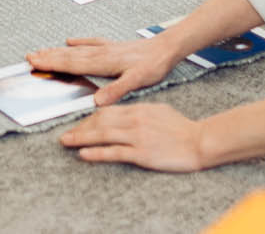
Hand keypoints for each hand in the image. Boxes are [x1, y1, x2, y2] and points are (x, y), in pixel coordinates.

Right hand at [26, 35, 177, 106]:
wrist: (166, 49)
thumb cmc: (152, 65)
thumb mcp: (137, 81)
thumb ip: (117, 90)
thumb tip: (98, 101)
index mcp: (103, 63)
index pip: (72, 64)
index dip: (53, 64)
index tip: (35, 63)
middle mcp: (101, 53)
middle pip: (69, 55)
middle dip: (49, 56)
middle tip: (29, 56)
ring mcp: (106, 48)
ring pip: (76, 49)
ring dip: (58, 50)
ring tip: (42, 49)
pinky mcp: (113, 46)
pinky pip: (91, 42)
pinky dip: (79, 41)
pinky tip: (70, 40)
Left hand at [59, 104, 206, 171]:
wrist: (199, 141)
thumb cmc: (182, 128)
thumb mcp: (159, 111)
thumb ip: (140, 111)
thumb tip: (125, 114)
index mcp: (138, 109)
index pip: (107, 111)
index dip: (89, 119)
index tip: (79, 125)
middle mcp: (134, 120)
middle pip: (100, 121)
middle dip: (80, 128)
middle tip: (66, 134)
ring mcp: (137, 137)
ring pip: (103, 135)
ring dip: (81, 138)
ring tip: (67, 142)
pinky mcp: (142, 153)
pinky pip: (115, 152)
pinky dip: (97, 153)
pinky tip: (84, 154)